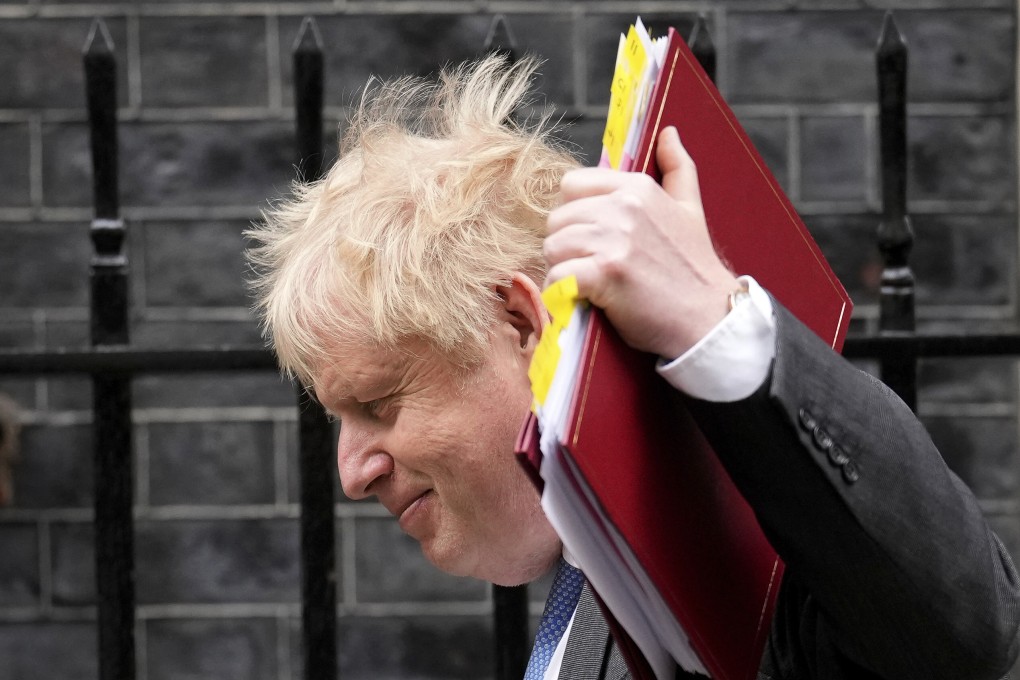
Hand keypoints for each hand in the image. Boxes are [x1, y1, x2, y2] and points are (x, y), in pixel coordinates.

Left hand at [544, 126, 738, 358]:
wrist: (709, 318)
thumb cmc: (694, 268)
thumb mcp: (690, 208)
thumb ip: (677, 168)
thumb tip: (668, 133)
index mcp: (637, 187)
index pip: (572, 185)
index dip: (575, 214)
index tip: (593, 237)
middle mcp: (624, 208)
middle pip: (557, 219)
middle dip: (567, 245)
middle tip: (593, 266)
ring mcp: (614, 240)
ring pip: (553, 246)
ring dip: (565, 270)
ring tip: (592, 283)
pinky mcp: (604, 273)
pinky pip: (557, 276)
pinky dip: (564, 293)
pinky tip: (586, 299)